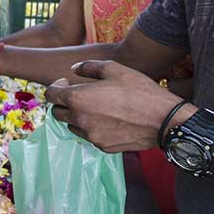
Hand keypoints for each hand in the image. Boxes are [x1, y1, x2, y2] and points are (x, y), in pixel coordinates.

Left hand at [44, 60, 191, 152]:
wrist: (163, 120)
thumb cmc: (140, 91)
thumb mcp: (115, 69)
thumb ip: (89, 67)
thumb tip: (74, 69)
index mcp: (78, 98)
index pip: (50, 95)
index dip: (55, 87)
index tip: (66, 83)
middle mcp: (79, 119)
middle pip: (57, 113)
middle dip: (64, 103)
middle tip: (79, 95)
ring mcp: (90, 135)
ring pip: (72, 126)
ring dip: (77, 116)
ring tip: (96, 107)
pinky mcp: (102, 146)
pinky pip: (89, 136)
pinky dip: (92, 128)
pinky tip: (109, 119)